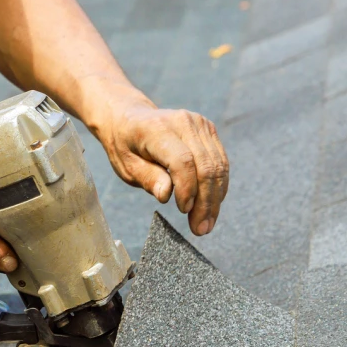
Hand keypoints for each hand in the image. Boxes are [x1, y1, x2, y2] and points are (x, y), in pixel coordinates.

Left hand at [91, 95, 228, 235]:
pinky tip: (211, 206)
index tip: (183, 211)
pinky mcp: (208, 130)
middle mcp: (183, 122)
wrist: (130, 117)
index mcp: (157, 129)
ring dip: (215, 199)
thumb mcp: (126, 166)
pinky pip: (221, 162)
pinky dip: (218, 186)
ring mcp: (200, 124)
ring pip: (218, 166)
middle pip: (205, 166)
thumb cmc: (125, 145)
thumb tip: (166, 195)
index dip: (187, 188)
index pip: (183, 161)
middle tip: (200, 229)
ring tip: (206, 224)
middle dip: (205, 201)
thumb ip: (147, 178)